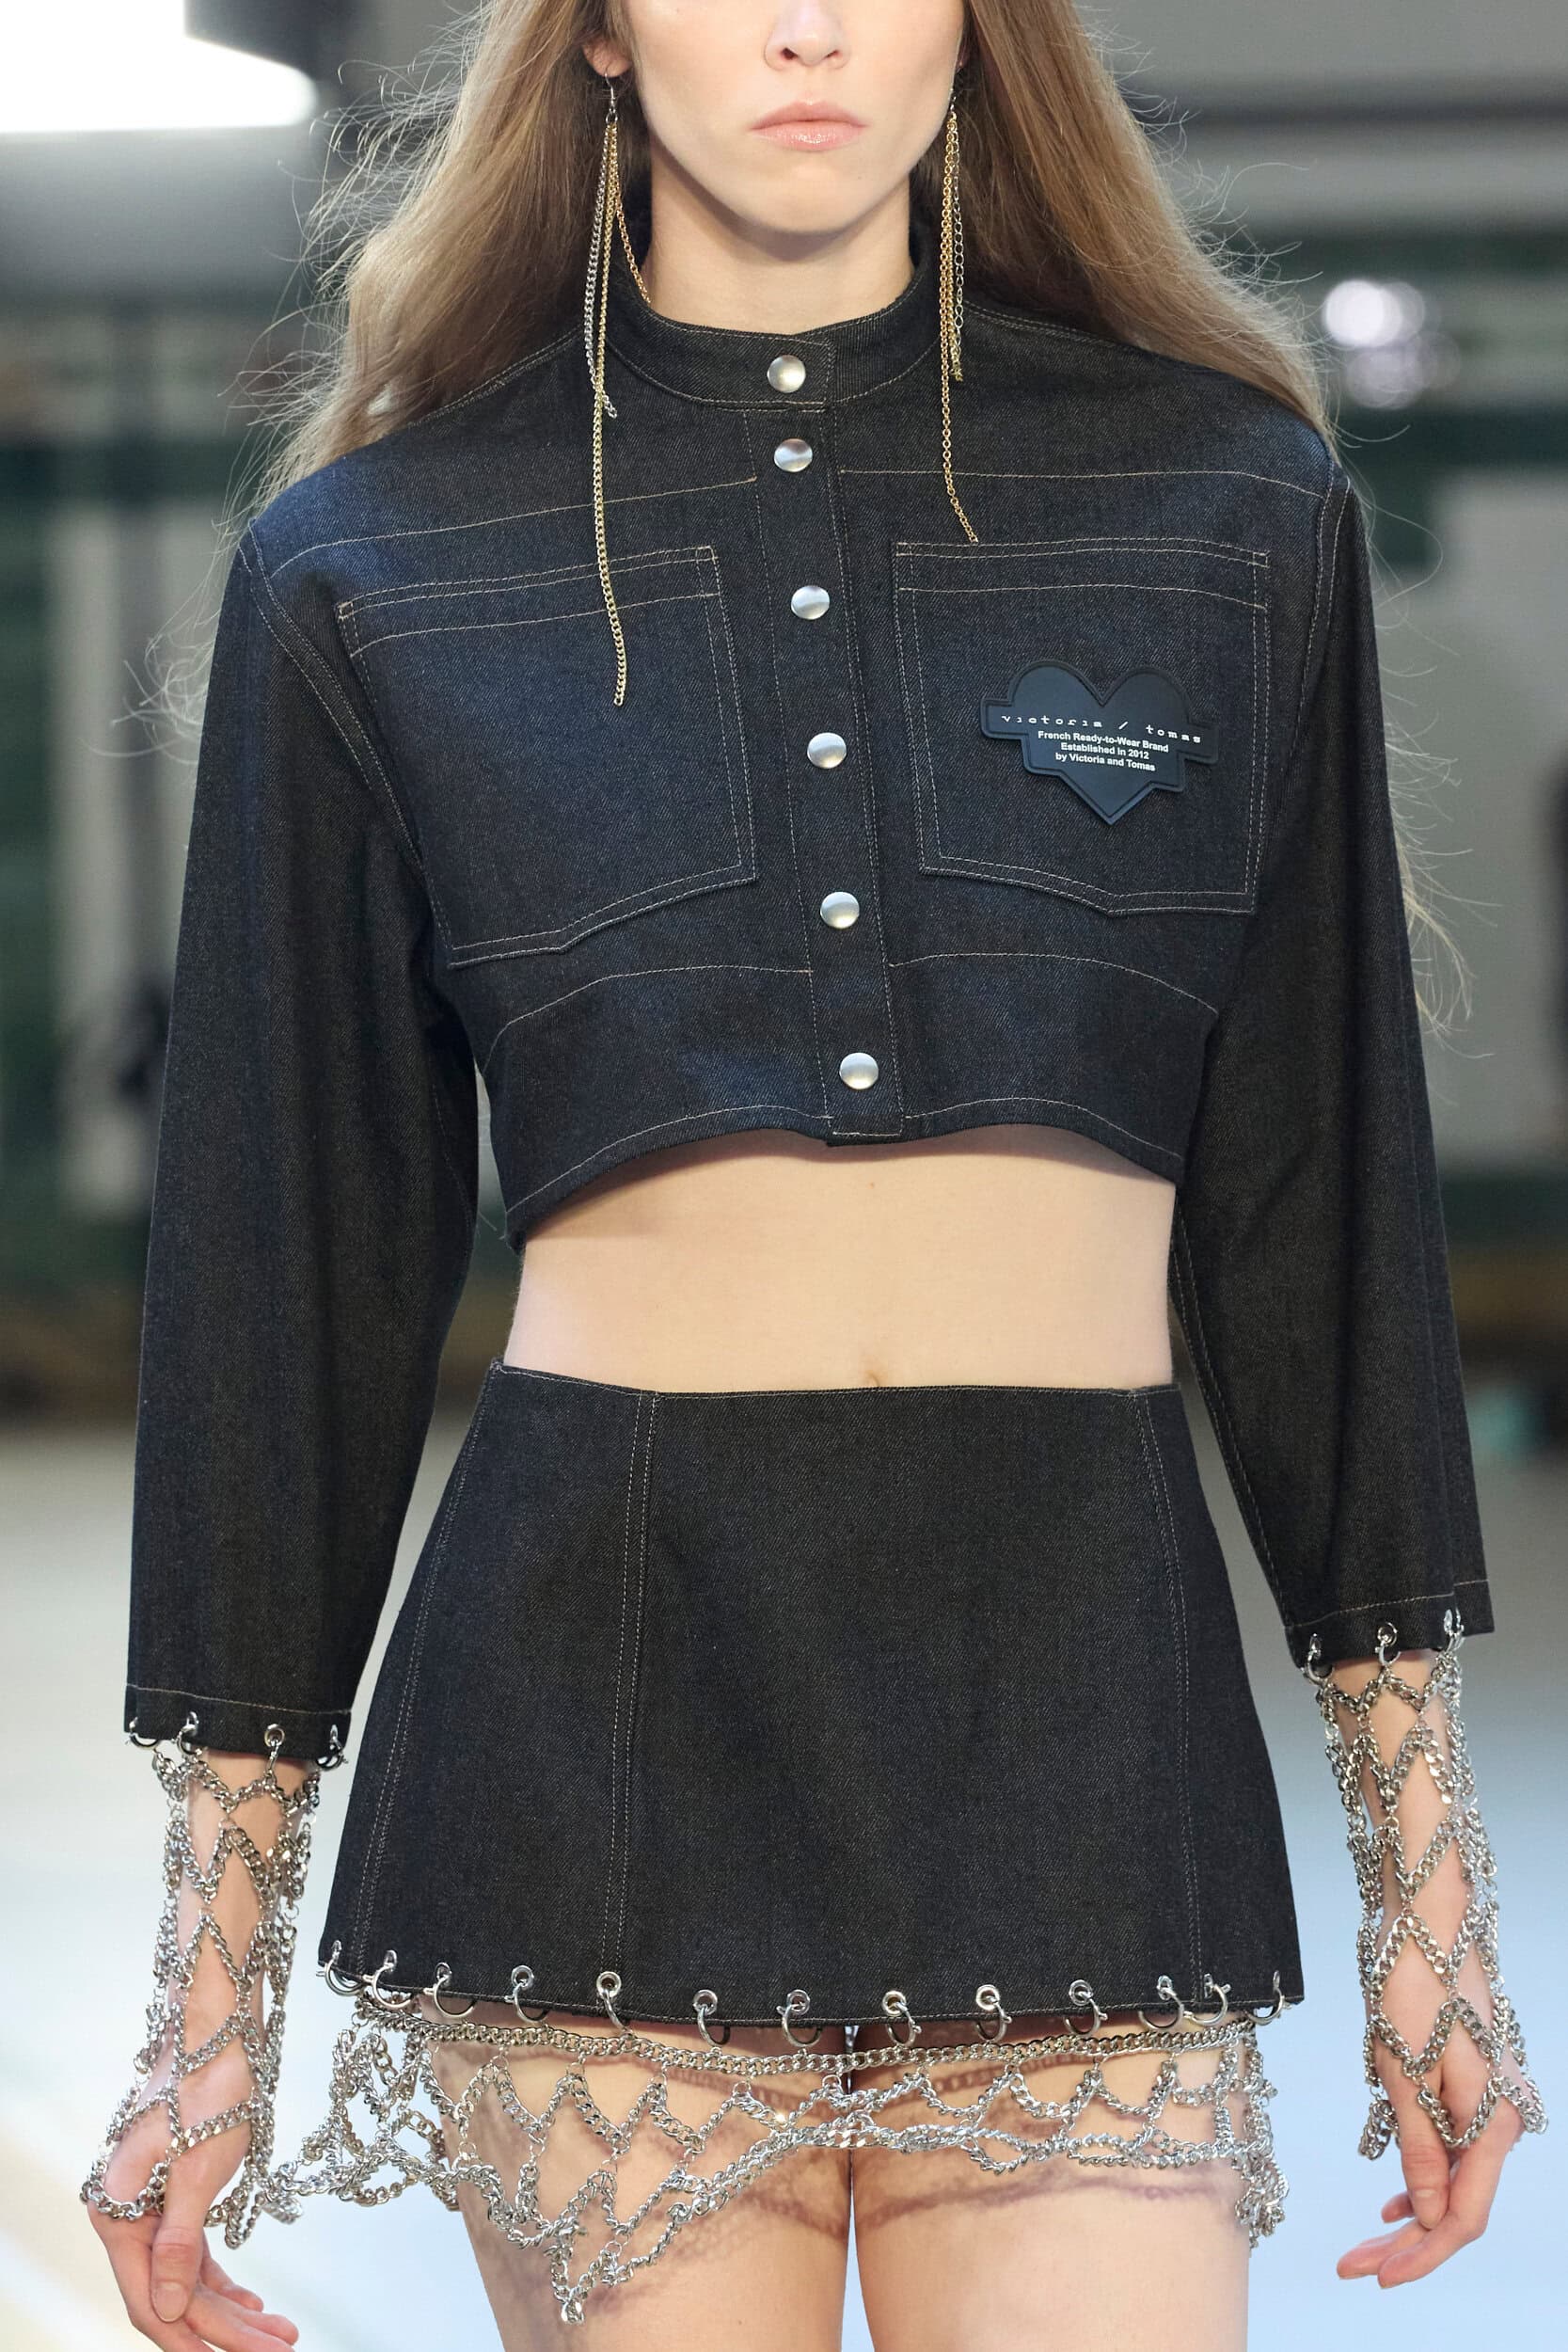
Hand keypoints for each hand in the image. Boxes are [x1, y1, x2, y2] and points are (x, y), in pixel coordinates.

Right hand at [87, 2034, 299, 2348]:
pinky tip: (252, 2302)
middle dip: (225, 2328)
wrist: (219, 2026)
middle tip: (282, 2345)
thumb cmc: (208, 2086)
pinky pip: (192, 2253)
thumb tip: (169, 2311)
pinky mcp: (173, 2194)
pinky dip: (221, 2279)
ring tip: (279, 2332)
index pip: (151, 2301)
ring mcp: (148, 2206)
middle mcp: (124, 2215)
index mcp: (116, 2213)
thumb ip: (180, 2245)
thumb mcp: (199, 2170)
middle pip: (172, 2295)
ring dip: (229, 2309)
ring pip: (186, 2278)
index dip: (195, 2338)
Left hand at [1321, 1634, 1541, 2284]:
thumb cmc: (1417, 1983)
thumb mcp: (1405, 2071)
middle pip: (1460, 2204)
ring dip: (1414, 2212)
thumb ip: (1419, 2147)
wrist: (1429, 1916)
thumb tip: (1428, 2217)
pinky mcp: (1468, 2079)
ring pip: (1454, 2177)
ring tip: (1370, 2237)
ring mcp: (1486, 2098)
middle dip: (1409, 2243)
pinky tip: (1394, 2190)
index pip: (1463, 2217)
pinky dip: (1422, 2173)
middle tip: (1355, 2265)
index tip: (1371, 2273)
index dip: (1419, 2255)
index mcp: (1492, 2123)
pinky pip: (1450, 2144)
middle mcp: (1499, 2118)